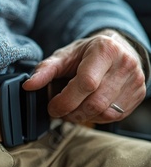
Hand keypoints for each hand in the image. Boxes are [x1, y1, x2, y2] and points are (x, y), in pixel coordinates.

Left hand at [23, 29, 146, 123]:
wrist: (117, 48)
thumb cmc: (86, 54)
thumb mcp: (64, 56)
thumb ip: (45, 70)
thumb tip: (28, 86)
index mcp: (105, 50)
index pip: (86, 83)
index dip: (66, 100)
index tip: (52, 106)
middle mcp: (124, 64)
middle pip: (95, 102)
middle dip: (72, 112)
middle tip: (59, 110)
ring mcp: (135, 80)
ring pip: (105, 112)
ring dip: (83, 117)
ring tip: (72, 109)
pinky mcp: (138, 94)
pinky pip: (115, 116)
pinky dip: (96, 117)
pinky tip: (87, 108)